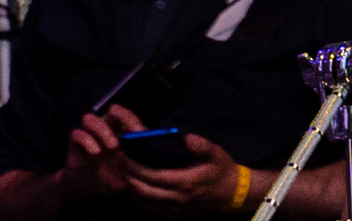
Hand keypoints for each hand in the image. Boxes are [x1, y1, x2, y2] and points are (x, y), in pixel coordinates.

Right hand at [55, 102, 142, 205]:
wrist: (88, 187)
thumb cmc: (112, 177)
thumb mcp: (131, 175)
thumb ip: (141, 167)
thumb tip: (157, 164)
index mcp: (121, 135)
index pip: (130, 118)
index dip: (136, 122)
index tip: (143, 134)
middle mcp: (106, 131)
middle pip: (113, 111)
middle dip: (122, 116)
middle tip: (131, 132)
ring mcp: (90, 135)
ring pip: (91, 119)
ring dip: (103, 130)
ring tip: (113, 145)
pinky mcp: (76, 143)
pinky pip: (78, 134)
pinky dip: (87, 141)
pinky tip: (95, 152)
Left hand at [118, 126, 245, 215]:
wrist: (233, 192)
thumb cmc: (221, 169)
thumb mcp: (214, 152)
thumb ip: (199, 145)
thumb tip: (184, 137)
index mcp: (185, 182)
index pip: (151, 176)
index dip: (134, 166)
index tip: (123, 154)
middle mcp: (179, 198)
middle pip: (143, 189)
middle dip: (127, 175)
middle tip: (118, 161)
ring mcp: (177, 209)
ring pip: (144, 201)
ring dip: (131, 186)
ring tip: (123, 171)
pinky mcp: (177, 214)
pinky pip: (152, 208)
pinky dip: (139, 197)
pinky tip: (135, 185)